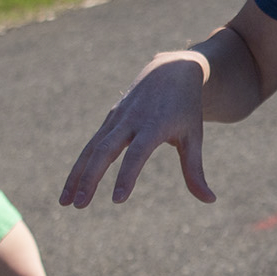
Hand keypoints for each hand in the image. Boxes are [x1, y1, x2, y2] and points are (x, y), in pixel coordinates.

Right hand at [60, 54, 214, 207]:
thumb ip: (196, 170)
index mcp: (154, 125)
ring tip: (66, 202)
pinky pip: (91, 145)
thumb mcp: (194, 137)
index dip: (127, 176)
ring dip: (76, 176)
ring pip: (91, 149)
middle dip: (90, 178)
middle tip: (79, 205)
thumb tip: (210, 200)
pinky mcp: (110, 119)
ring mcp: (117, 118)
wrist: (170, 70)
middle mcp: (131, 120)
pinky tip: (71, 187)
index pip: (137, 154)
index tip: (118, 199)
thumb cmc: (185, 109)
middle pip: (105, 150)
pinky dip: (80, 165)